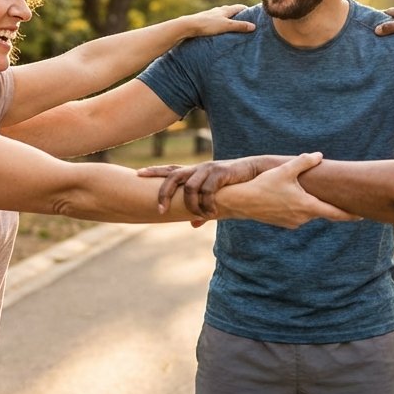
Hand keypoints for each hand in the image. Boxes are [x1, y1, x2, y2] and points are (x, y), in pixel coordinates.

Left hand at [140, 155, 283, 216]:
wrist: (256, 172)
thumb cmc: (234, 185)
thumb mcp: (216, 197)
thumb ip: (202, 210)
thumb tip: (193, 225)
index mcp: (194, 172)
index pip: (170, 170)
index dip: (154, 171)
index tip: (137, 174)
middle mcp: (198, 169)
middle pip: (173, 177)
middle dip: (163, 193)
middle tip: (159, 210)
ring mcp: (209, 169)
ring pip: (190, 187)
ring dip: (191, 206)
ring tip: (199, 216)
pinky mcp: (221, 173)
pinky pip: (208, 191)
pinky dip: (207, 205)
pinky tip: (212, 214)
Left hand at [181, 4, 253, 36]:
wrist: (188, 25)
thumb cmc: (208, 24)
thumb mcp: (226, 26)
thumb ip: (239, 26)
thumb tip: (254, 26)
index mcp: (225, 10)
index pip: (239, 7)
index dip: (247, 10)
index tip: (253, 15)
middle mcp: (218, 10)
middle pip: (231, 11)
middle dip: (238, 15)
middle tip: (245, 22)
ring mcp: (211, 15)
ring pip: (223, 16)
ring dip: (229, 20)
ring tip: (233, 27)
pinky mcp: (204, 21)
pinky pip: (216, 21)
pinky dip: (221, 24)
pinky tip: (219, 30)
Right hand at [224, 153, 356, 227]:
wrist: (241, 202)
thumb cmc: (263, 185)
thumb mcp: (285, 170)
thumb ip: (304, 162)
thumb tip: (319, 155)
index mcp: (307, 205)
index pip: (334, 213)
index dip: (349, 214)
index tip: (362, 215)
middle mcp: (303, 217)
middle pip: (322, 210)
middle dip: (331, 205)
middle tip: (343, 198)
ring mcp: (294, 222)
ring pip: (309, 211)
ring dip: (311, 203)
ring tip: (307, 193)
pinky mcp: (285, 223)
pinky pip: (299, 214)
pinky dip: (300, 207)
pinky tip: (291, 197)